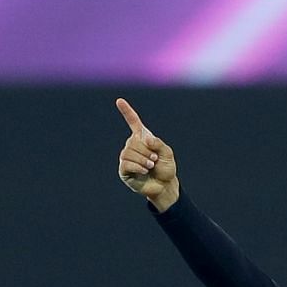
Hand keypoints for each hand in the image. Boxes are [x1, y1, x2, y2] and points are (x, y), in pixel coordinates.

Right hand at [115, 97, 179, 211]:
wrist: (164, 185)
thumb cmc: (166, 168)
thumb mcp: (167, 153)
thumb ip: (159, 143)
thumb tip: (145, 139)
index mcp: (142, 138)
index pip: (133, 122)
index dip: (127, 111)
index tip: (119, 100)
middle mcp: (132, 146)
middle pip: (133, 141)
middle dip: (147, 151)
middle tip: (154, 160)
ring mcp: (126, 158)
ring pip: (129, 153)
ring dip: (143, 160)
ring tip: (151, 166)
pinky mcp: (124, 170)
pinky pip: (127, 164)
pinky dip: (138, 167)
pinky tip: (144, 171)